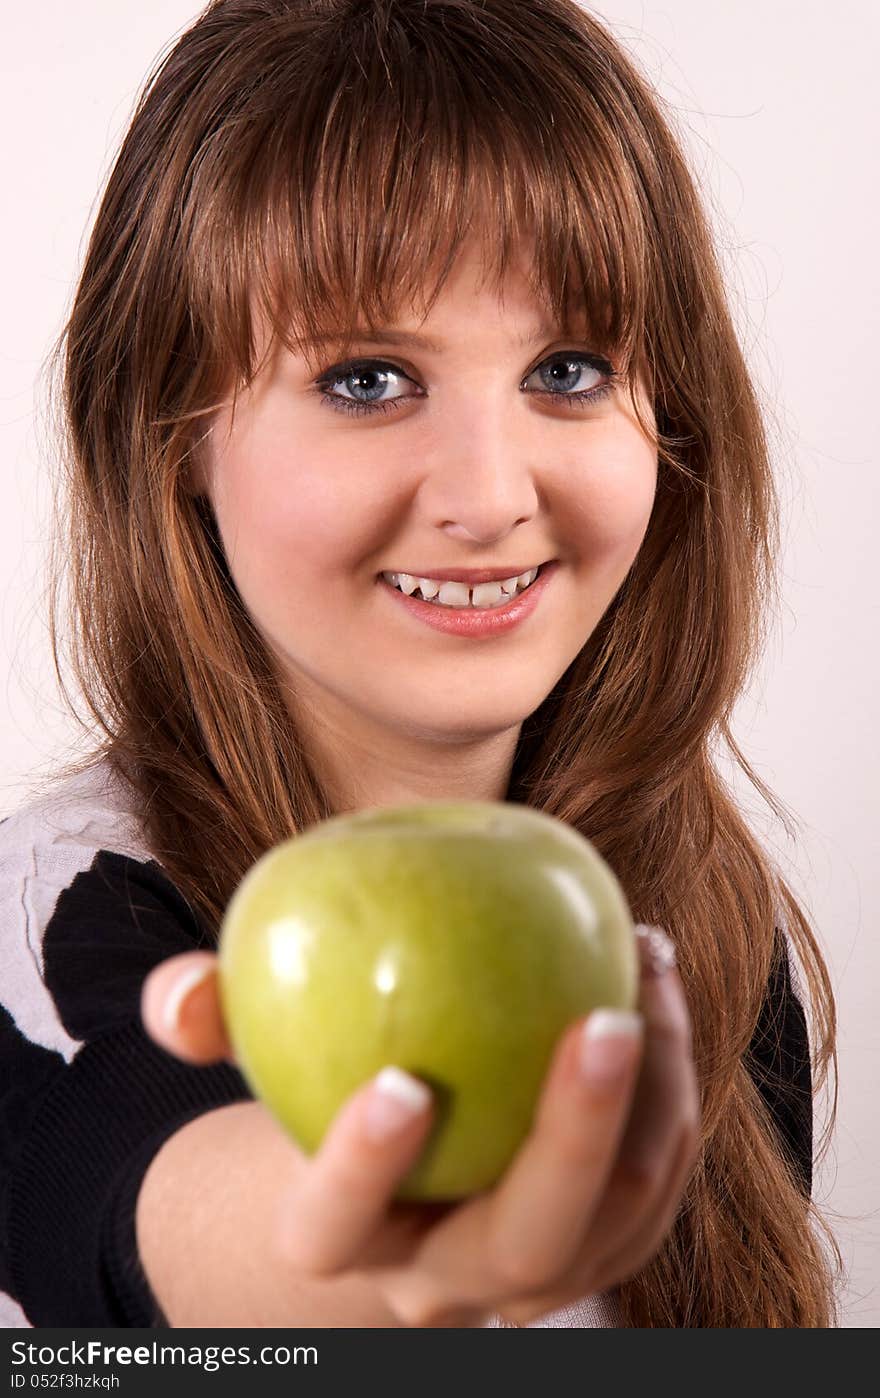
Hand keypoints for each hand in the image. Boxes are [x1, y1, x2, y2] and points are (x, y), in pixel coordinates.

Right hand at [141, 924, 698, 1326]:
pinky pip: (662, 1172)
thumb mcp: (259, 1055)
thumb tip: (184, 988)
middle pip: (524, 1245)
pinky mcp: (610, 1241)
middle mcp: (451, 1280)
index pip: (340, 1229)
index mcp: (350, 1243)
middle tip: (603, 1018)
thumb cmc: (319, 1093)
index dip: (363, 1170)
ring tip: (643, 958)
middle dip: (575, 1138)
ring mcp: (540, 1274)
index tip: (399, 1082)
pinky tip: (650, 969)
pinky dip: (672, 1076)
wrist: (405, 1178)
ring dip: (655, 1088)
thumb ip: (210, 1021)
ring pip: (622, 1213)